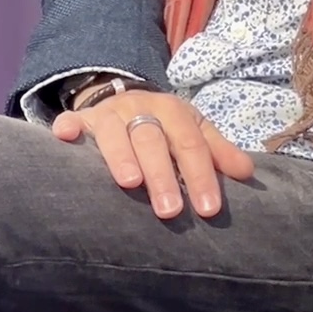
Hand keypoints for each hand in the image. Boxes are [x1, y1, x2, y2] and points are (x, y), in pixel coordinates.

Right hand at [52, 89, 254, 220]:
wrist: (124, 100)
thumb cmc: (165, 127)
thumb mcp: (192, 132)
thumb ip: (218, 152)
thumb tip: (247, 174)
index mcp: (175, 112)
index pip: (191, 144)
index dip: (201, 175)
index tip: (209, 209)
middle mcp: (142, 108)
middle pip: (153, 140)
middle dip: (164, 176)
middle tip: (171, 212)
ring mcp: (109, 114)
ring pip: (115, 133)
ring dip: (121, 156)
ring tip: (130, 183)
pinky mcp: (81, 121)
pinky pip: (71, 122)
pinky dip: (68, 129)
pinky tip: (65, 138)